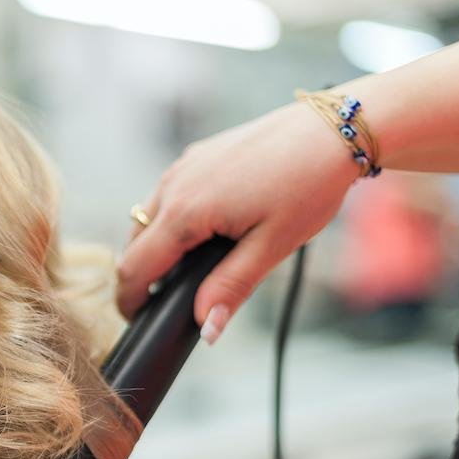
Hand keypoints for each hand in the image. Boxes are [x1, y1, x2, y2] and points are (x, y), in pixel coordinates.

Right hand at [116, 102, 360, 340]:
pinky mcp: (194, 157)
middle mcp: (173, 186)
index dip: (129, 299)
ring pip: (146, 218)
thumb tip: (205, 329)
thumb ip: (231, 288)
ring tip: (187, 268)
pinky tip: (205, 230)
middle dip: (141, 275)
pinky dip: (171, 220)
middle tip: (164, 300)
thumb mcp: (272, 246)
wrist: (329, 130)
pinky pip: (166, 196)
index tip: (136, 319)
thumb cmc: (307, 185)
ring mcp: (181, 167)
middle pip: (134, 244)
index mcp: (185, 212)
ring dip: (156, 246)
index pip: (135, 267)